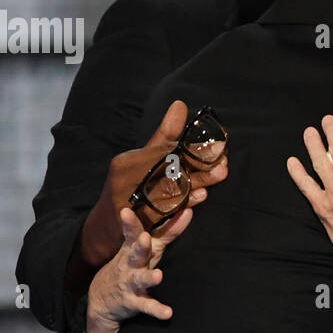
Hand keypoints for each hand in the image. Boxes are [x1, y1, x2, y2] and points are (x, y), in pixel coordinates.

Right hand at [78, 100, 227, 270]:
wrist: (108, 227)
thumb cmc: (130, 187)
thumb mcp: (143, 160)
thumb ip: (164, 137)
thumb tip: (180, 105)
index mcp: (127, 162)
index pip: (163, 151)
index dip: (191, 148)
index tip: (218, 145)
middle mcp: (125, 180)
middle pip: (167, 169)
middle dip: (198, 164)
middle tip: (224, 161)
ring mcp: (128, 202)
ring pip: (168, 190)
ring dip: (197, 182)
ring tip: (219, 174)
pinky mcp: (136, 222)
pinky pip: (163, 213)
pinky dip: (184, 204)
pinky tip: (201, 195)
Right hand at [83, 206, 191, 332]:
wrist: (102, 299)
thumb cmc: (129, 266)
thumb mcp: (143, 249)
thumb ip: (167, 232)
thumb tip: (188, 211)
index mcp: (132, 250)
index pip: (132, 234)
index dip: (130, 223)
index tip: (125, 211)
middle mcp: (131, 265)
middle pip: (135, 253)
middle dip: (140, 246)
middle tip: (144, 238)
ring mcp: (131, 283)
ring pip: (139, 279)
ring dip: (148, 278)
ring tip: (158, 276)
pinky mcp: (134, 302)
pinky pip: (147, 306)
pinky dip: (157, 309)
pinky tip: (168, 313)